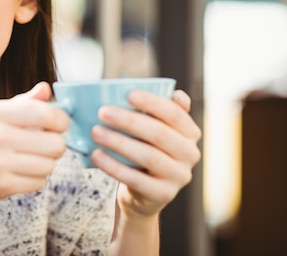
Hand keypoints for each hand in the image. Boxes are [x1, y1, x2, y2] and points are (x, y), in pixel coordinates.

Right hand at [0, 82, 68, 211]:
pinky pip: (38, 183)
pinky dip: (34, 180)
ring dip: (44, 165)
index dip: (61, 121)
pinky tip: (19, 174)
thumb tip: (45, 88)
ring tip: (28, 161)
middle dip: (55, 146)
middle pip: (55, 144)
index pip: (46, 114)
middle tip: (45, 146)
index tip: (59, 125)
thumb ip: (21, 103)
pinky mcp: (0, 185)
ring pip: (49, 165)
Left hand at [90, 89, 200, 217]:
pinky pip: (136, 179)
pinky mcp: (163, 194)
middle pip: (159, 133)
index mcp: (190, 133)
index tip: (128, 94)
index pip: (174, 113)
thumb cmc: (144, 151)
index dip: (152, 102)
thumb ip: (155, 111)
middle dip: (129, 121)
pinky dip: (114, 166)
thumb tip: (170, 91)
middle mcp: (190, 154)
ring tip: (95, 132)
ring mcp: (179, 176)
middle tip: (103, 112)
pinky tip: (97, 155)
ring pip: (148, 156)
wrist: (141, 193)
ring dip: (119, 142)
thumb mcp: (152, 131)